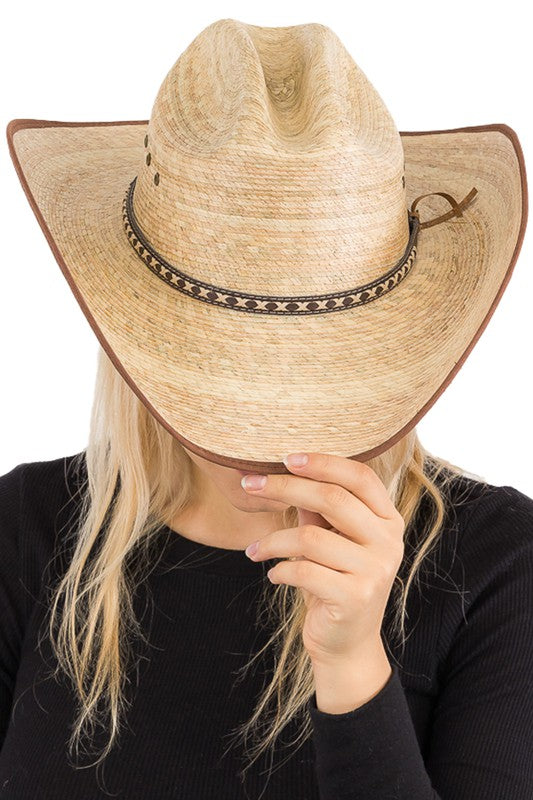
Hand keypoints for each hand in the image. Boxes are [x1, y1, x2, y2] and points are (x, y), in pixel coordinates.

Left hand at [242, 451, 404, 666]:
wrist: (346, 643)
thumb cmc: (334, 580)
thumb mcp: (329, 538)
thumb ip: (317, 507)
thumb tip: (283, 468)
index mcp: (388, 519)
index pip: (359, 476)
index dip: (323, 462)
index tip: (285, 458)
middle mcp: (388, 541)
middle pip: (332, 498)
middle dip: (284, 487)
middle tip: (250, 486)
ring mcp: (376, 570)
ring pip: (310, 537)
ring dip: (272, 541)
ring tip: (255, 549)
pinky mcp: (356, 597)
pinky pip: (304, 571)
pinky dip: (280, 570)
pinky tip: (274, 575)